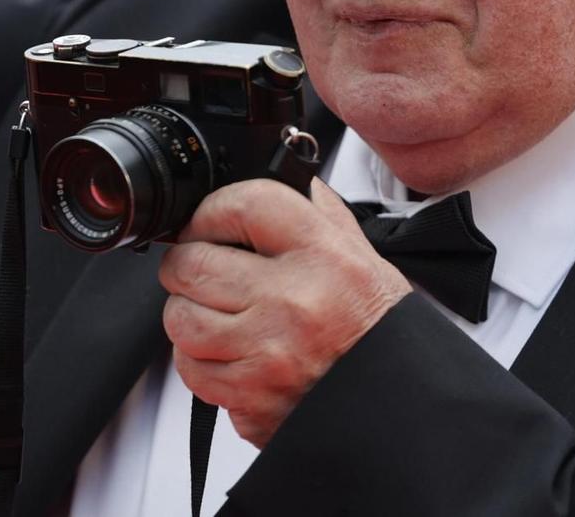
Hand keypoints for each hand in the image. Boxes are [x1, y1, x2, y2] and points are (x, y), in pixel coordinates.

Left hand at [158, 178, 410, 446]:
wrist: (394, 399)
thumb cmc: (377, 329)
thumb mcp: (362, 255)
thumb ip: (316, 212)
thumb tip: (284, 175)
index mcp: (321, 255)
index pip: (240, 205)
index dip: (213, 209)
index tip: (210, 220)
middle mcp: (291, 302)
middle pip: (192, 263)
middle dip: (187, 261)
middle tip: (201, 265)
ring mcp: (266, 353)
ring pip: (180, 319)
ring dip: (188, 312)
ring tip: (214, 310)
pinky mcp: (249, 398)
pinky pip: (191, 370)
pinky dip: (198, 359)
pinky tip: (227, 351)